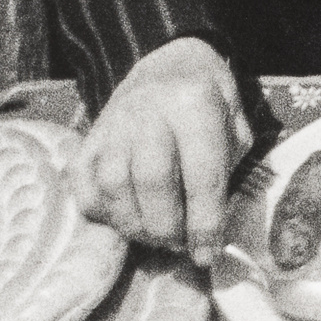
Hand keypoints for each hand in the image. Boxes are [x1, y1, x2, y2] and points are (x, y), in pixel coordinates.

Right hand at [69, 38, 251, 263]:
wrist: (169, 64)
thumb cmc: (210, 105)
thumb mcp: (236, 128)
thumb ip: (227, 174)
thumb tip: (209, 235)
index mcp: (195, 105)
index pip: (201, 175)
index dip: (204, 223)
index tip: (206, 256)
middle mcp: (149, 112)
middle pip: (152, 182)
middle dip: (166, 227)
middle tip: (178, 244)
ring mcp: (114, 123)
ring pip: (114, 186)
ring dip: (134, 224)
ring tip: (154, 235)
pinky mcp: (90, 137)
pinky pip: (83, 183)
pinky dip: (101, 211)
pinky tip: (124, 218)